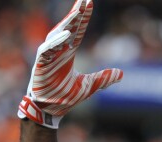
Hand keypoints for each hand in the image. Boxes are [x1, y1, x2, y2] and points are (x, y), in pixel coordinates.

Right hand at [18, 0, 122, 128]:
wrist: (49, 111)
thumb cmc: (63, 97)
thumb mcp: (88, 86)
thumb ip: (103, 78)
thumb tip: (121, 74)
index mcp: (67, 53)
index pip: (77, 31)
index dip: (83, 18)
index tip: (89, 3)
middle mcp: (57, 51)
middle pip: (67, 28)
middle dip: (76, 14)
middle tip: (85, 1)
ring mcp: (47, 57)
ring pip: (57, 35)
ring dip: (67, 23)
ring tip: (78, 13)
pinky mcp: (40, 65)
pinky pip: (47, 50)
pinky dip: (56, 42)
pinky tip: (67, 35)